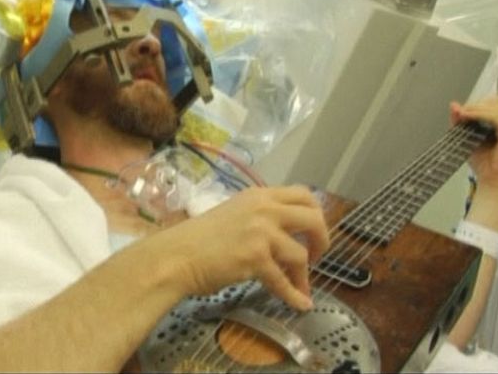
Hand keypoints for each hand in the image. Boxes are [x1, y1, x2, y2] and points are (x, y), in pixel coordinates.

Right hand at [153, 186, 328, 310]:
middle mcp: (264, 208)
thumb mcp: (234, 214)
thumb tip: (284, 232)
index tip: (312, 232)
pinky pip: (284, 281)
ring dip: (304, 274)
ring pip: (301, 254)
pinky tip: (301, 304)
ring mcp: (261, 232)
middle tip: (316, 256)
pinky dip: (294, 295)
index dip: (316, 213)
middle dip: (322, 239)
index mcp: (259, 195)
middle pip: (313, 218)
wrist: (175, 256)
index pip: (303, 194)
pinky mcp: (255, 258)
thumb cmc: (198, 239)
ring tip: (301, 286)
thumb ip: (259, 216)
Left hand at [450, 96, 497, 231]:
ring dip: (475, 109)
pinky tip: (468, 117)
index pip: (494, 103)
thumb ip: (461, 121)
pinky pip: (495, 116)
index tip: (461, 112)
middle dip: (476, 106)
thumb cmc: (484, 164)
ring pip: (494, 106)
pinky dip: (479, 114)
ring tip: (462, 116)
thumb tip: (453, 105)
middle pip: (495, 101)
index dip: (477, 105)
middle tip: (461, 114)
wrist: (491, 181)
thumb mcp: (468, 137)